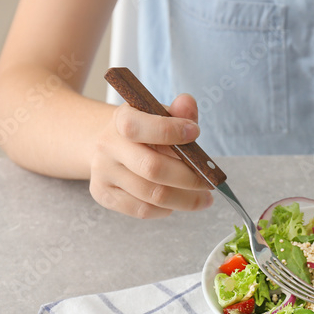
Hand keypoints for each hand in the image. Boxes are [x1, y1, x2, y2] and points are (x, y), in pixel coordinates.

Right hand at [89, 93, 214, 217]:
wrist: (110, 147)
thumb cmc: (144, 132)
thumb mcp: (159, 116)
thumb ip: (178, 111)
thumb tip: (187, 103)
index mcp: (121, 119)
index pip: (139, 128)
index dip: (170, 131)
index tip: (196, 132)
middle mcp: (107, 146)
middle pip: (152, 168)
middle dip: (189, 178)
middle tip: (211, 183)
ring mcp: (103, 172)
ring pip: (151, 194)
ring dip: (185, 199)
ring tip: (204, 199)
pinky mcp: (104, 195)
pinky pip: (142, 210)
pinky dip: (166, 209)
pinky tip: (178, 203)